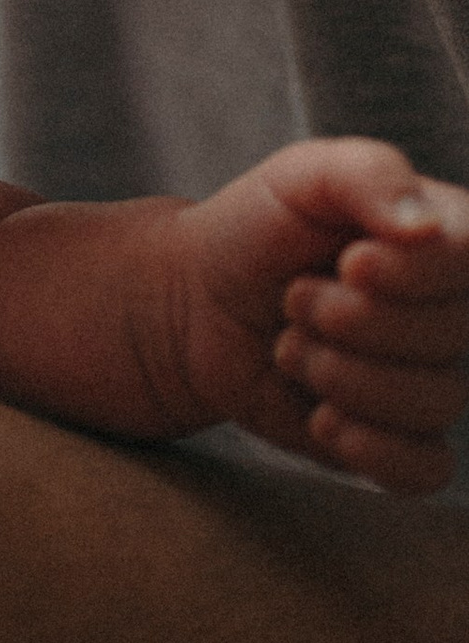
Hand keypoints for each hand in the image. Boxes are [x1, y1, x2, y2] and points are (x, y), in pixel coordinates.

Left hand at [169, 140, 468, 495]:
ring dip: (339, 373)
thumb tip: (427, 228)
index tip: (350, 263)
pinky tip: (320, 417)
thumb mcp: (301, 175)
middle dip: (351, 319)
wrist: (199, 300)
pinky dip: (369, 448)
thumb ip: (368, 175)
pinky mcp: (399, 439)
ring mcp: (428, 378)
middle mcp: (448, 311)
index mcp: (442, 237)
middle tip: (295, 297)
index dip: (417, 274)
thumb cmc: (258, 228)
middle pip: (450, 335)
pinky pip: (426, 468)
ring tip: (291, 345)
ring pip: (435, 401)